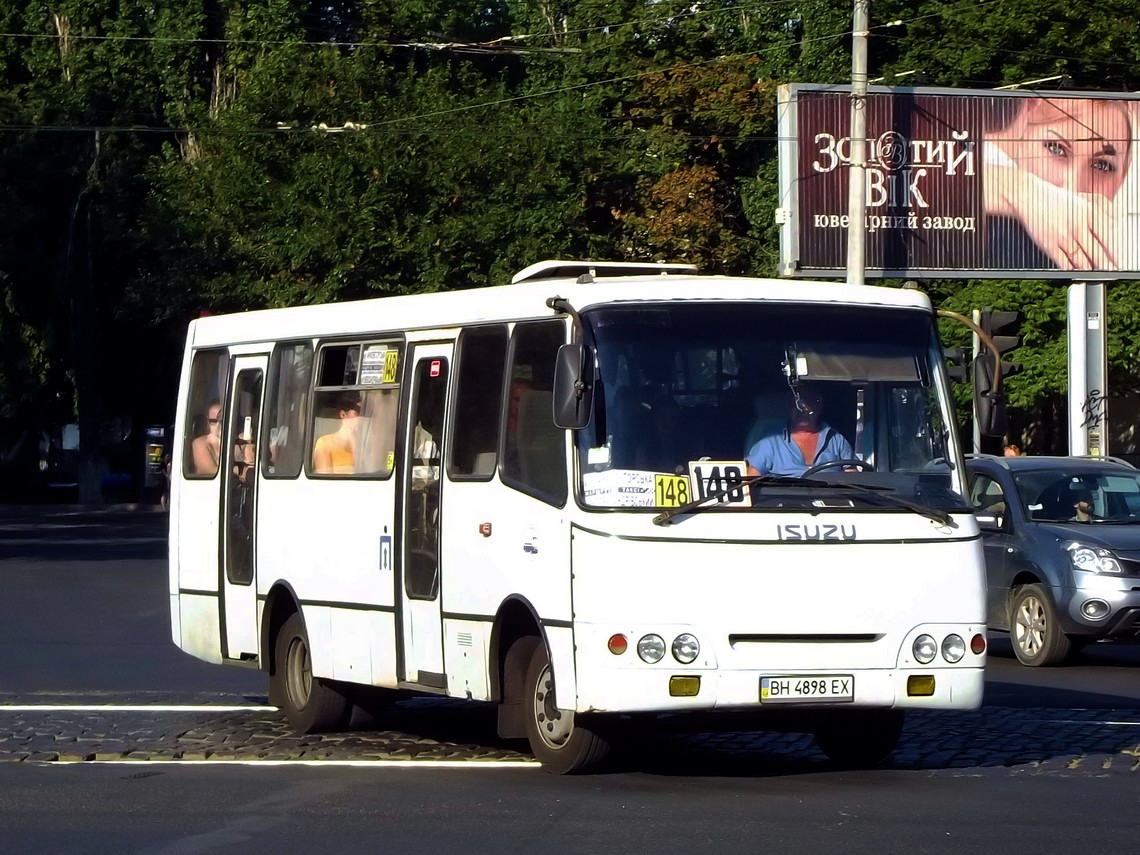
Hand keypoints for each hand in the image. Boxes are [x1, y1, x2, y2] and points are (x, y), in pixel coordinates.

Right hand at [991, 166, 1119, 270]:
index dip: (1113, 252)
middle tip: (1109, 272)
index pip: (1107, 237)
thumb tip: (1115, 221)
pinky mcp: (1049, 244)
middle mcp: (1078, 225)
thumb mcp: (1082, 200)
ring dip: (1090, 269)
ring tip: (1096, 275)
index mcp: (1089, 213)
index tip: (1117, 260)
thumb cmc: (1054, 198)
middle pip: (1096, 251)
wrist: (1028, 196)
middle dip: (1104, 264)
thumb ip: (1100, 210)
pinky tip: (1077, 273)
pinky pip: (1063, 261)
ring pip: (1081, 259)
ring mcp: (1063, 236)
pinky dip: (1071, 269)